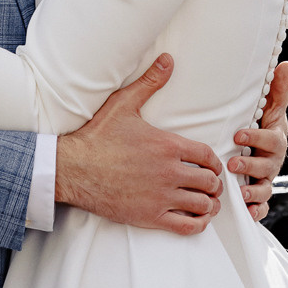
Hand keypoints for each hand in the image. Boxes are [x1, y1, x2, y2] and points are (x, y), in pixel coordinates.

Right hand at [55, 55, 223, 236]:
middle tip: (211, 185)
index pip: (207, 156)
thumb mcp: (123, 103)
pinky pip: (186, 226)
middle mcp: (169, 172)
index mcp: (168, 145)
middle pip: (209, 182)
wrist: (73, 168)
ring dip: (210, 204)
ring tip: (208, 202)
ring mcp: (161, 196)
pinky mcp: (150, 216)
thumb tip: (168, 60)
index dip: (214, 162)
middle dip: (214, 184)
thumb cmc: (97, 136)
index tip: (212, 166)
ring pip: (202, 205)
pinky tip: (198, 219)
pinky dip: (198, 224)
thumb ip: (149, 82)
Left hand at [228, 60, 287, 222]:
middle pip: (267, 167)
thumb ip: (278, 88)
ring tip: (239, 193)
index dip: (256, 138)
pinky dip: (256, 211)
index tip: (239, 134)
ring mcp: (267, 179)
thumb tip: (287, 65)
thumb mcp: (271, 105)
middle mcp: (273, 161)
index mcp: (275, 140)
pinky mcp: (260, 194)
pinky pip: (262, 206)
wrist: (264, 145)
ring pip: (264, 189)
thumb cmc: (264, 122)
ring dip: (253, 192)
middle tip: (233, 164)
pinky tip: (246, 213)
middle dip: (251, 167)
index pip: (271, 140)